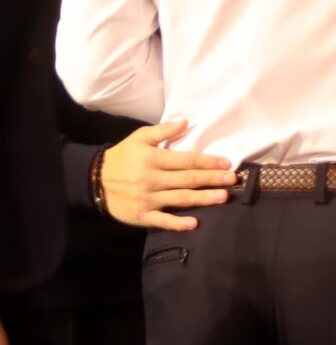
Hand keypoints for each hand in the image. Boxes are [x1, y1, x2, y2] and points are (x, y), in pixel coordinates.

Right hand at [100, 120, 236, 229]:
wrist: (93, 179)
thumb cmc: (122, 156)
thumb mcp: (139, 138)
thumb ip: (163, 131)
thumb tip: (186, 121)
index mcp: (153, 159)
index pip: (186, 160)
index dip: (208, 162)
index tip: (227, 163)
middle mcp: (152, 179)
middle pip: (188, 180)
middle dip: (212, 179)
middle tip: (233, 179)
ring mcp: (147, 199)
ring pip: (180, 198)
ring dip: (203, 199)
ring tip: (223, 197)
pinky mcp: (141, 215)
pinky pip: (162, 220)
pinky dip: (177, 223)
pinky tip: (194, 223)